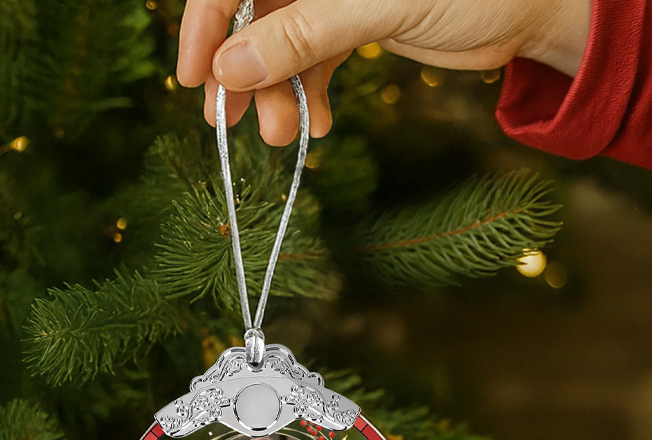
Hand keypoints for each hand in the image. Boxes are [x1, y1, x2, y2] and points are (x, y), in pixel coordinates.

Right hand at [177, 0, 589, 144]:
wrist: (536, 5)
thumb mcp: (379, 4)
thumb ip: (301, 33)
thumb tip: (228, 69)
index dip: (206, 22)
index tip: (194, 76)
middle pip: (253, 13)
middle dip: (246, 71)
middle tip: (238, 125)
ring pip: (280, 44)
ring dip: (278, 94)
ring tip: (287, 136)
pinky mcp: (352, 21)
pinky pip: (312, 60)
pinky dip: (309, 95)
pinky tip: (317, 126)